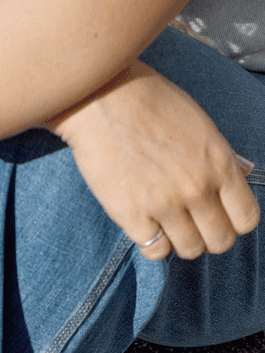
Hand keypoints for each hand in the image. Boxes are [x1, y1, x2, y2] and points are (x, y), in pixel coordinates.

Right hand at [46, 61, 259, 261]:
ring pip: (189, 250)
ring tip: (167, 226)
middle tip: (192, 226)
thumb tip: (243, 173)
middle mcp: (197, 189)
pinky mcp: (131, 214)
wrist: (105, 101)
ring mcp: (164, 204)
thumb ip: (224, 156)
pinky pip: (154, 251)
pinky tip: (146, 228)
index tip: (219, 217)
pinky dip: (153, 244)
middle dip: (209, 238)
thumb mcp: (202, 126)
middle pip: (220, 241)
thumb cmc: (153, 105)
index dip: (235, 224)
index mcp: (220, 165)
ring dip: (181, 243)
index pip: (247, 219)